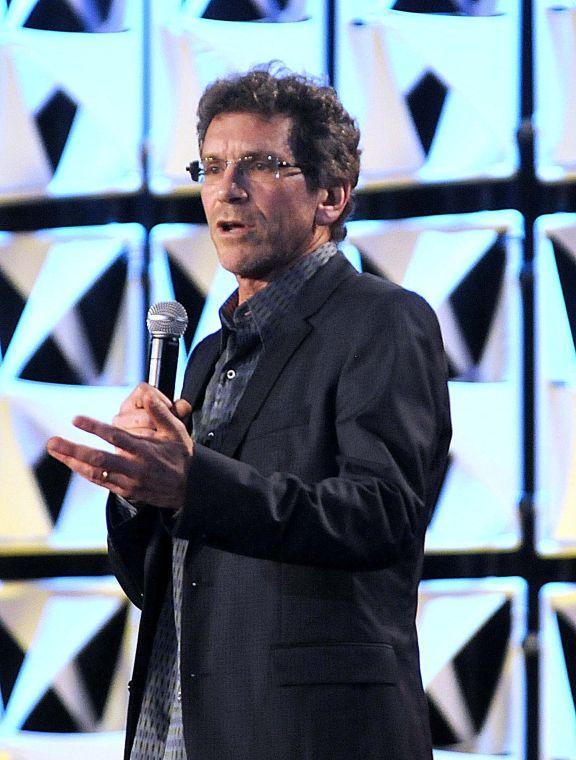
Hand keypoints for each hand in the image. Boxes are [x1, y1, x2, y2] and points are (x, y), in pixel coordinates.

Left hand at [47, 386, 193, 509]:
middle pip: (99, 459)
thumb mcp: (178, 432)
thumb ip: (162, 414)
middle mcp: (134, 468)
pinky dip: (85, 472)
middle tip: (53, 442)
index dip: (95, 428)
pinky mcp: (126, 491)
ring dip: (73, 461)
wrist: (190, 489)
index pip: (116, 437)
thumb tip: (148, 396)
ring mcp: (129, 482)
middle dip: (74, 450)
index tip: (77, 419)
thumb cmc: (182, 457)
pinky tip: (72, 463)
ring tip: (55, 450)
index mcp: (146, 451)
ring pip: (95, 472)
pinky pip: (101, 481)